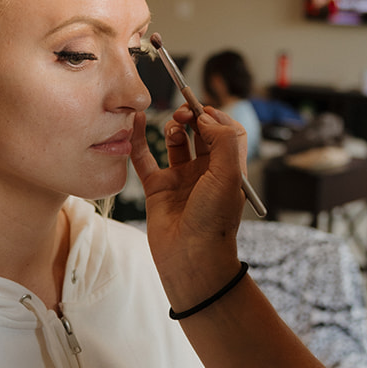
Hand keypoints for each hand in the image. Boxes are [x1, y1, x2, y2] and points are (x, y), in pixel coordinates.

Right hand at [130, 105, 246, 307]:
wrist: (192, 258)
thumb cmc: (215, 222)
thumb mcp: (229, 176)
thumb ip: (223, 140)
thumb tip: (206, 116)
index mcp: (228, 169)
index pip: (224, 132)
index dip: (214, 116)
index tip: (202, 109)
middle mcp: (205, 172)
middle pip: (200, 133)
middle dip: (192, 117)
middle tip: (184, 113)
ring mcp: (180, 180)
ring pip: (175, 143)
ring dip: (173, 128)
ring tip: (173, 128)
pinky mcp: (157, 189)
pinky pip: (145, 159)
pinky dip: (139, 139)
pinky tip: (137, 121)